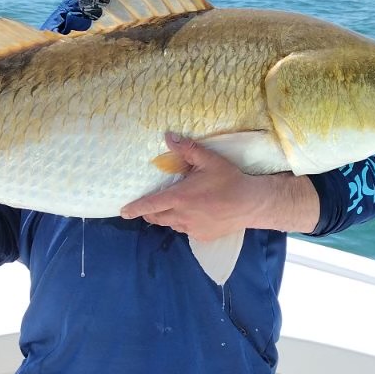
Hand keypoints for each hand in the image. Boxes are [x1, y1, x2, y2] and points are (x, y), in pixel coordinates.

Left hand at [121, 134, 275, 240]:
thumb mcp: (209, 160)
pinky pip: (186, 230)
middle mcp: (182, 216)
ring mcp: (192, 229)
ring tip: (179, 206)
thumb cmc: (229, 180)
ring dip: (169, 216)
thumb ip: (187, 149)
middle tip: (153, 204)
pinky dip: (185, 223)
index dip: (135, 208)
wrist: (251, 204)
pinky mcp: (202, 236)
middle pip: (156, 217)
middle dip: (150, 212)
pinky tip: (197, 214)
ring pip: (171, 224)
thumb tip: (168, 137)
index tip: (123, 212)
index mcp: (180, 198)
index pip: (150, 205)